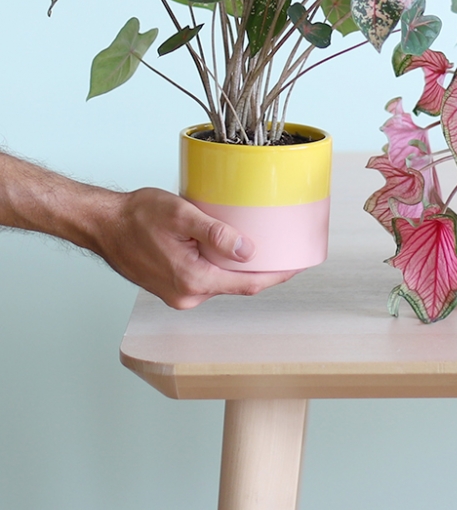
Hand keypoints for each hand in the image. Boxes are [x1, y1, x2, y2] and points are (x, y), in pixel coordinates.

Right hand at [95, 187, 299, 309]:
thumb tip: (248, 250)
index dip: (278, 275)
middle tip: (287, 249)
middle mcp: (188, 294)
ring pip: (223, 281)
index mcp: (193, 280)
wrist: (104, 224)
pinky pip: (208, 278)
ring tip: (262, 244)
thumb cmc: (137, 216)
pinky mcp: (174, 286)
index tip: (300, 265)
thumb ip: (216, 234)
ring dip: (241, 266)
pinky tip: (229, 248)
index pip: (249, 284)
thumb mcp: (181, 215)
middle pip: (239, 285)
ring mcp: (179, 294)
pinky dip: (222, 265)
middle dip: (264, 269)